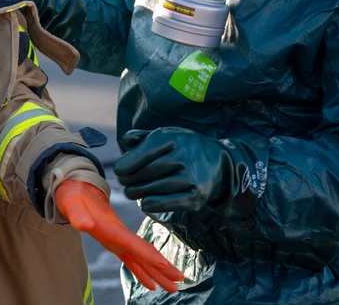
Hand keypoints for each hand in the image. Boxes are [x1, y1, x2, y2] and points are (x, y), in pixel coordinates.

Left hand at [55, 180, 182, 292]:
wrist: (77, 186)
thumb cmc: (73, 196)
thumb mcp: (72, 204)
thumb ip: (78, 215)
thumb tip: (83, 225)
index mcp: (112, 228)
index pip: (135, 244)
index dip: (149, 255)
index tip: (165, 266)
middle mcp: (120, 235)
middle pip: (145, 253)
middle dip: (163, 267)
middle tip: (180, 279)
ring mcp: (118, 239)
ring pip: (142, 259)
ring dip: (157, 273)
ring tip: (174, 287)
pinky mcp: (113, 242)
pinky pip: (131, 260)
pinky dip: (142, 272)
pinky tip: (151, 285)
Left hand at [115, 127, 260, 216]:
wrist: (220, 163)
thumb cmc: (185, 148)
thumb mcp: (167, 135)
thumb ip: (144, 137)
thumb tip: (125, 140)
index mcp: (172, 137)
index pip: (142, 153)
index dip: (126, 165)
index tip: (119, 171)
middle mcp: (183, 156)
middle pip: (144, 173)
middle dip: (129, 180)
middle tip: (125, 184)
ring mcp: (191, 177)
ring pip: (151, 189)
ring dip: (137, 193)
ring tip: (133, 192)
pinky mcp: (196, 197)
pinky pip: (164, 203)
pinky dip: (150, 204)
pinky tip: (145, 201)